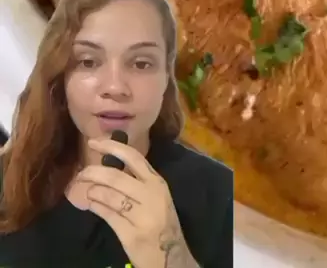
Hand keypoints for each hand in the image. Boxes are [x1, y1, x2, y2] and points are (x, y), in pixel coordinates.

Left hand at [73, 138, 190, 267]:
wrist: (172, 259)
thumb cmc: (161, 224)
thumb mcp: (156, 198)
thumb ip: (137, 182)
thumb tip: (106, 166)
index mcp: (157, 182)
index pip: (133, 157)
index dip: (111, 147)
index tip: (93, 142)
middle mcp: (152, 195)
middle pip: (116, 177)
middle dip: (93, 172)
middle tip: (81, 173)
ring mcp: (143, 216)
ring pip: (110, 196)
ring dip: (92, 191)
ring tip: (86, 190)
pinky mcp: (132, 235)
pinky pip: (108, 215)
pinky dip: (96, 207)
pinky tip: (90, 204)